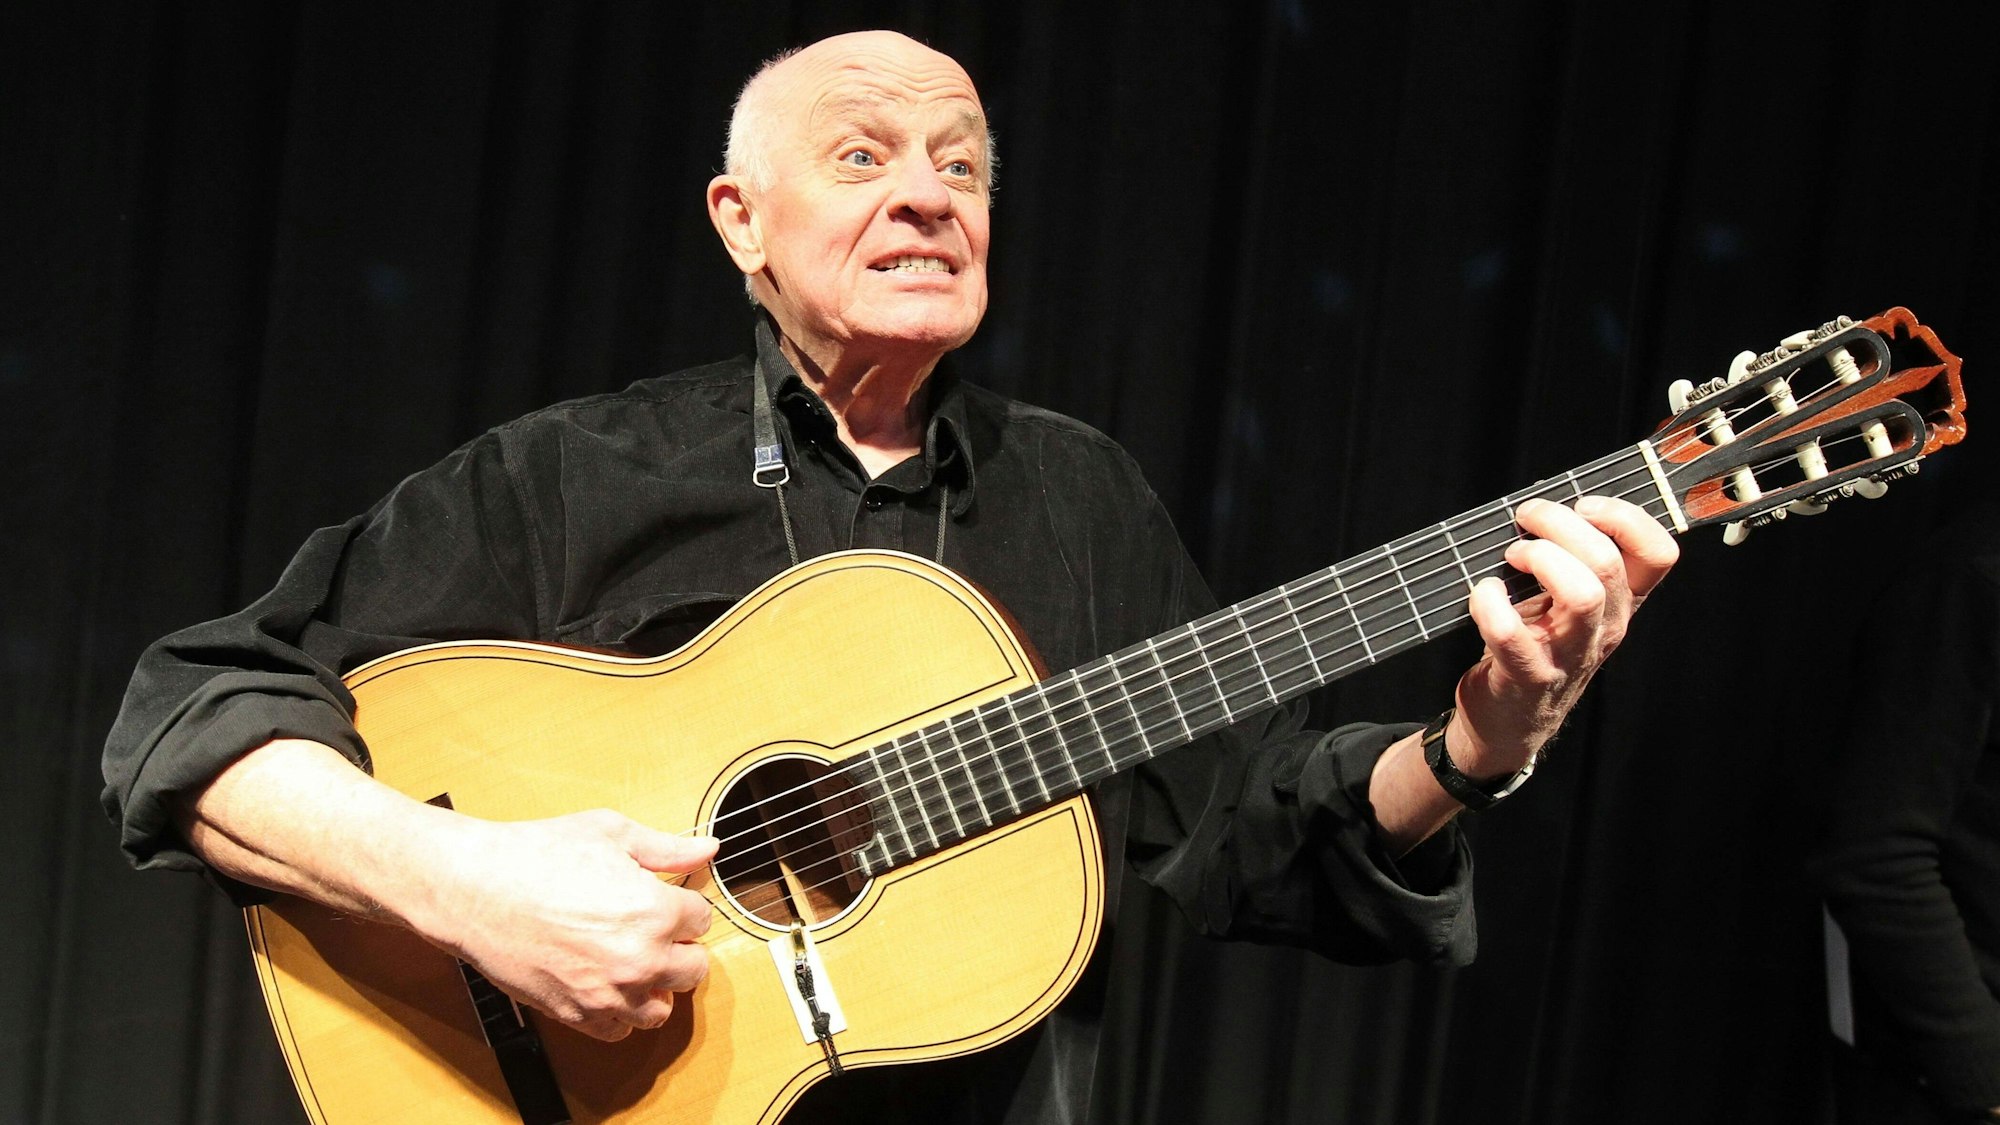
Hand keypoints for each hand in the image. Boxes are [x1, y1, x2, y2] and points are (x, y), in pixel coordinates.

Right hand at [417, 809, 717, 1041]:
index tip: (667, 899)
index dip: (684, 905)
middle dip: (680, 947)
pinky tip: (608, 983)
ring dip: (656, 985)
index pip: (703, 920)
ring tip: (634, 959)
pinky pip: (621, 1030)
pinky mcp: (577, 1013)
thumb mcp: (612, 834)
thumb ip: (668, 848)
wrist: (475, 888)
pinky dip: (620, 1012)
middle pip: (694, 969)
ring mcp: (609, 992)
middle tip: (653, 929)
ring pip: (662, 1008)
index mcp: (656, 912)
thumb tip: (709, 850)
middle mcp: (640, 959)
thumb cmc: (537, 855)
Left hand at [1450, 496, 1677, 778]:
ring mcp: (1570, 655)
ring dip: (1539, 559)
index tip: (1583, 504)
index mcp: (1622, 603)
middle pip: (1608, 564)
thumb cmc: (1537, 645)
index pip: (1658, 554)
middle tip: (1526, 521)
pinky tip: (1482, 592)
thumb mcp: (1571, 605)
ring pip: (1581, 594)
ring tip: (1511, 555)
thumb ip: (1576, 559)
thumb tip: (1550, 503)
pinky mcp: (1528, 675)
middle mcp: (1606, 628)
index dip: (1625, 517)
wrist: (1510, 722)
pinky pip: (1512, 633)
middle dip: (1561, 525)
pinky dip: (1489, 602)